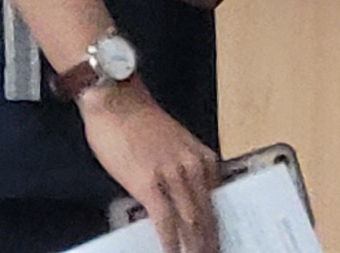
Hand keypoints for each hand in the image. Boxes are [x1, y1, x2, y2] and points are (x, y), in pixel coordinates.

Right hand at [81, 79, 219, 252]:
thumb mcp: (176, 146)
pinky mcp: (149, 183)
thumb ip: (183, 170)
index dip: (218, 226)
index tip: (219, 243)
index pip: (217, 200)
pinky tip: (172, 252)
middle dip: (210, 241)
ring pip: (191, 219)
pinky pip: (165, 218)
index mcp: (204, 159)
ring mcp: (173, 175)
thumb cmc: (141, 123)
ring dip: (194, 245)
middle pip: (207, 214)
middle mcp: (195, 167)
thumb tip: (182, 199)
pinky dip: (170, 239)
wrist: (119, 102)